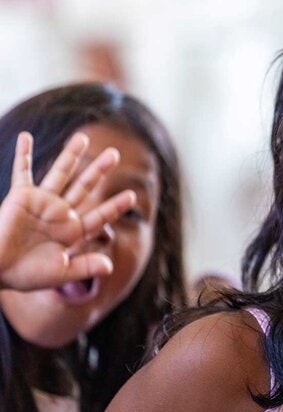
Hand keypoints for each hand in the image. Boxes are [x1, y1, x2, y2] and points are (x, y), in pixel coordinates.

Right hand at [0, 132, 136, 290]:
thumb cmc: (26, 275)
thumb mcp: (61, 272)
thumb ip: (86, 267)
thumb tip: (110, 266)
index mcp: (73, 231)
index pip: (99, 216)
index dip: (115, 206)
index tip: (132, 195)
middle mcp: (60, 213)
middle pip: (84, 187)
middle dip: (99, 171)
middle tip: (115, 153)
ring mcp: (41, 202)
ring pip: (60, 173)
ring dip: (71, 155)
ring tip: (83, 138)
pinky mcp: (21, 196)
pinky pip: (22, 171)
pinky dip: (23, 155)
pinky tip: (26, 136)